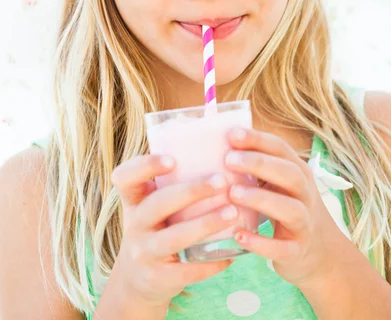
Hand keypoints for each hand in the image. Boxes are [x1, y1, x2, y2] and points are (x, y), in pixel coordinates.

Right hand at [111, 154, 237, 308]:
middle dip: (191, 191)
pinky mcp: (157, 278)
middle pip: (158, 204)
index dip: (145, 166)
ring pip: (174, 237)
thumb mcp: (153, 204)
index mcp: (134, 199)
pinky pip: (186, 271)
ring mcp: (144, 252)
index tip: (172, 159)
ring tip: (233, 213)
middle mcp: (134, 224)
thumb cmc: (157, 227)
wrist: (137, 280)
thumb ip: (174, 181)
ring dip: (205, 224)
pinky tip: (231, 253)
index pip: (125, 177)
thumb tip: (217, 143)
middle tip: (221, 181)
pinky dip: (211, 263)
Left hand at [224, 127, 345, 287]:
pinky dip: (261, 243)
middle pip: (290, 174)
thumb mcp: (279, 182)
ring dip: (261, 199)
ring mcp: (305, 224)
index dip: (258, 140)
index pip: (281, 149)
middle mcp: (306, 194)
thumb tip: (220, 141)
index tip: (232, 134)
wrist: (320, 251)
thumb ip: (257, 165)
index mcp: (298, 172)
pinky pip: (282, 248)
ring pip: (291, 209)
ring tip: (233, 194)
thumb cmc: (288, 206)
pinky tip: (239, 236)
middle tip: (229, 160)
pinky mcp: (297, 251)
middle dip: (260, 164)